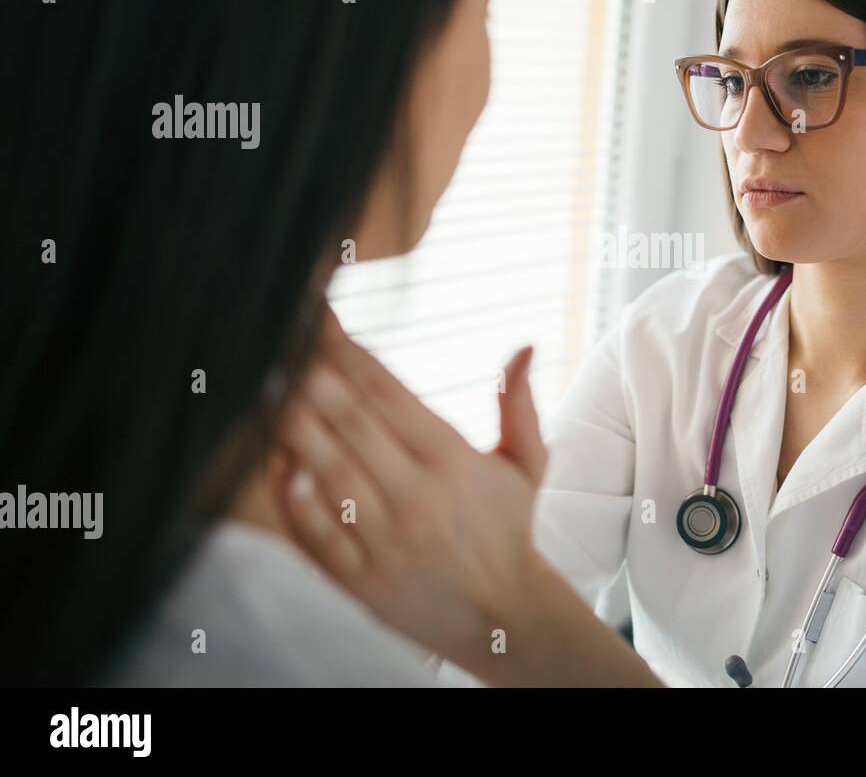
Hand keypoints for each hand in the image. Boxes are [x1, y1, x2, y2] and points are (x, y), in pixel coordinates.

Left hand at [269, 304, 549, 671]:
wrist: (502, 617)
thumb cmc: (507, 529)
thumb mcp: (526, 465)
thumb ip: (518, 404)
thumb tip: (524, 345)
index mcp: (454, 461)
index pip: (389, 393)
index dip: (349, 353)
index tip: (321, 323)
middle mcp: (418, 497)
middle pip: (351, 424)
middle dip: (311, 376)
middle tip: (280, 338)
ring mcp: (387, 540)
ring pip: (328, 471)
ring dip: (293, 426)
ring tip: (264, 386)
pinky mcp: (361, 580)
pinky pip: (318, 532)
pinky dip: (294, 498)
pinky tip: (276, 461)